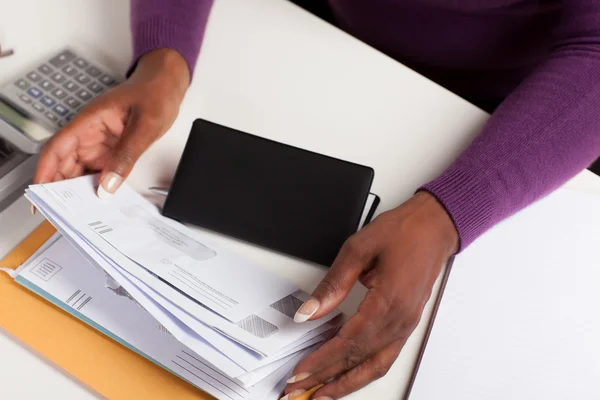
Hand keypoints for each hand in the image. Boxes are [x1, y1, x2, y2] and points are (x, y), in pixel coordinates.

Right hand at [33, 48, 189, 197]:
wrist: (166, 84)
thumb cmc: (154, 94)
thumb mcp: (144, 126)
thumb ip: (126, 156)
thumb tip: (109, 185)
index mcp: (89, 122)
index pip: (57, 148)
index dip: (45, 171)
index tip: (40, 192)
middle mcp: (89, 133)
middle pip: (65, 163)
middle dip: (59, 188)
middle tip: (62, 212)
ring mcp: (99, 142)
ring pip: (80, 169)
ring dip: (78, 189)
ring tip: (80, 212)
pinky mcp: (111, 149)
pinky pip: (98, 170)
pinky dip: (95, 185)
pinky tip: (98, 200)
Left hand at [283, 191, 458, 399]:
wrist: (435, 227)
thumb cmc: (404, 232)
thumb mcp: (358, 249)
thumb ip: (332, 284)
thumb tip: (309, 312)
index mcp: (388, 302)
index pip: (347, 343)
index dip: (321, 362)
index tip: (300, 373)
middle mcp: (400, 320)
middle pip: (358, 360)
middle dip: (326, 379)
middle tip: (300, 390)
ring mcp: (406, 325)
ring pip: (374, 366)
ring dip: (346, 383)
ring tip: (322, 394)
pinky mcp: (406, 323)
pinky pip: (384, 357)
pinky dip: (363, 372)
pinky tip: (348, 375)